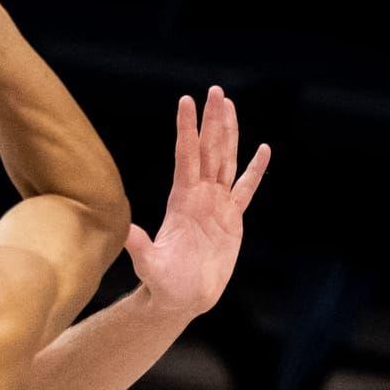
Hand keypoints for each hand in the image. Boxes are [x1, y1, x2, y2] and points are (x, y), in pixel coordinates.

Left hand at [127, 86, 271, 319]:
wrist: (181, 299)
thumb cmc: (162, 284)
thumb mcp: (149, 265)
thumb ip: (139, 247)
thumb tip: (126, 232)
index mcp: (181, 200)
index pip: (186, 156)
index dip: (187, 129)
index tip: (187, 101)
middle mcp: (198, 196)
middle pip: (208, 150)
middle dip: (212, 121)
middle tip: (216, 90)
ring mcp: (215, 205)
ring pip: (225, 160)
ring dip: (229, 133)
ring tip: (230, 105)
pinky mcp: (232, 219)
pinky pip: (246, 188)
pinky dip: (255, 170)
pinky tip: (263, 149)